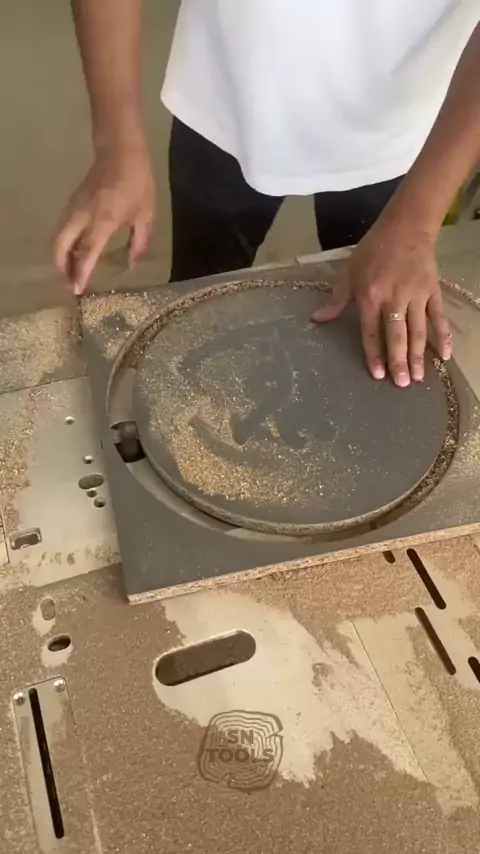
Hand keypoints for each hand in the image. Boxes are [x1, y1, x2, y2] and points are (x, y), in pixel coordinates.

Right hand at [54, 146, 154, 293]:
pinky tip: (72, 253)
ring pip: (58, 237)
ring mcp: (74, 208)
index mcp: (103, 220)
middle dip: (62, 268)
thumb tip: (131, 264)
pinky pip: (62, 229)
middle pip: (61, 246)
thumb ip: (138, 243)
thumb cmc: (137, 183)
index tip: (78, 290)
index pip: (86, 252)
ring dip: (60, 257)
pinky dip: (63, 245)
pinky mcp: (72, 204)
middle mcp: (83, 215)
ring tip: (69, 274)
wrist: (121, 152)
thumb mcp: (145, 216)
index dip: (81, 273)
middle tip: (70, 285)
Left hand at [313, 220, 451, 386]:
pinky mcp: (433, 291)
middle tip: (402, 383)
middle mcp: (394, 298)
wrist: (405, 226)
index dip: (374, 354)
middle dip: (399, 360)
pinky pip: (439, 317)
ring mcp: (416, 295)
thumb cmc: (372, 251)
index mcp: (370, 295)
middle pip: (397, 334)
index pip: (371, 331)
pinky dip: (443, 336)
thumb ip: (336, 299)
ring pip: (418, 329)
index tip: (378, 374)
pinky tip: (445, 356)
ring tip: (419, 377)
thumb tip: (317, 319)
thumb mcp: (349, 272)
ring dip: (419, 354)